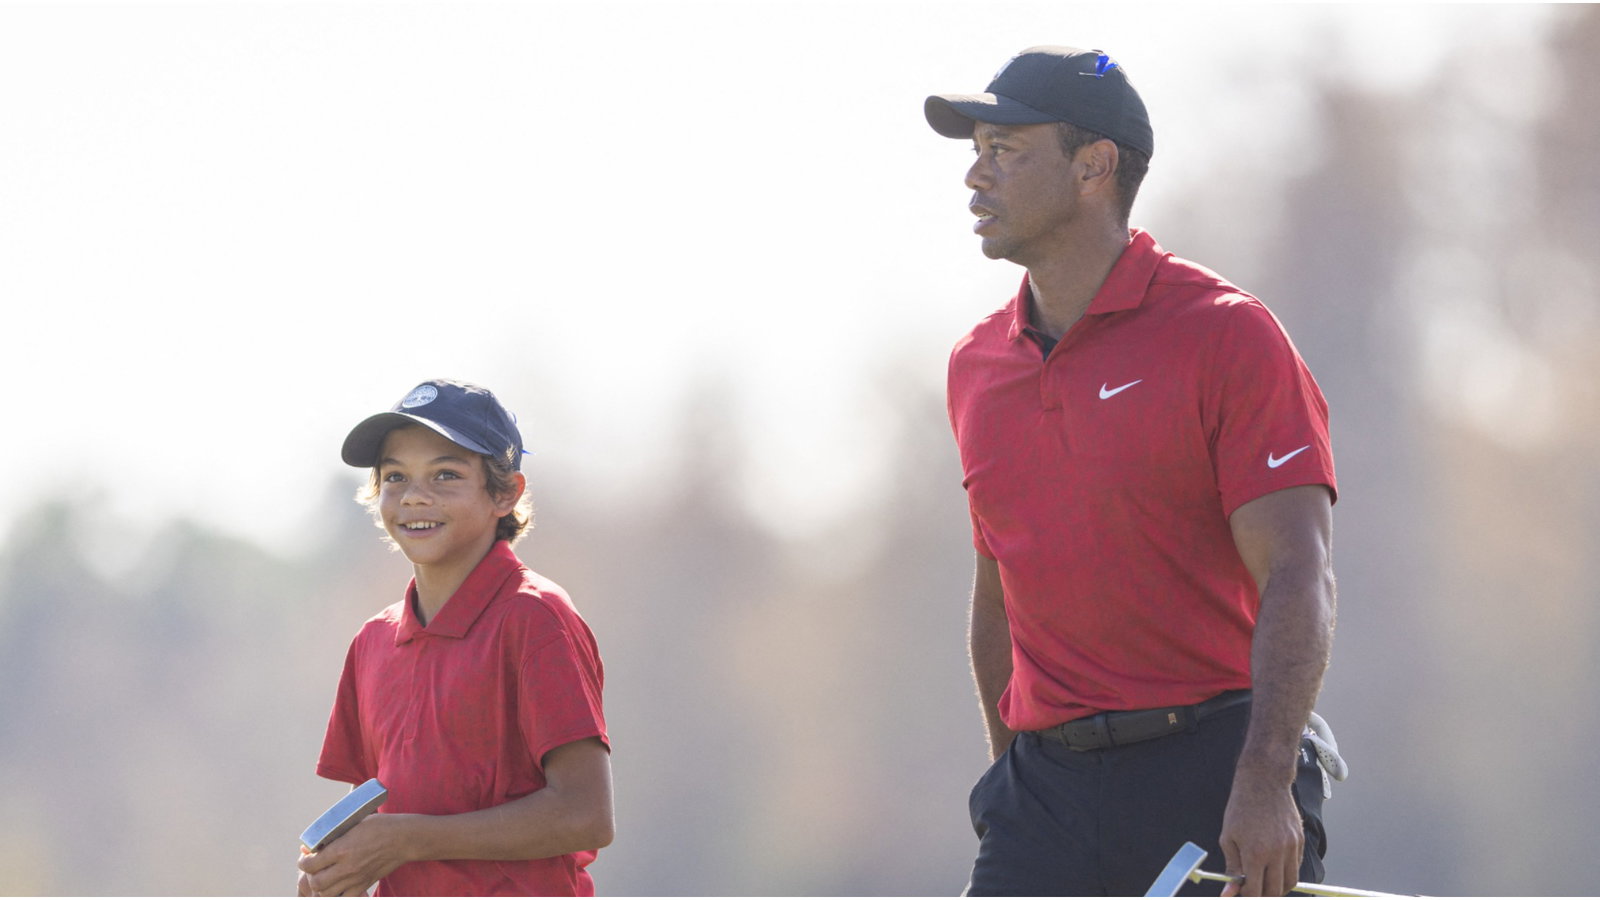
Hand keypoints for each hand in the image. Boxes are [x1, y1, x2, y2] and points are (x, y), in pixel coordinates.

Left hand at [297, 814, 412, 896]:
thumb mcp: (352, 824)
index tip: (305, 858)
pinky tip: (337, 885)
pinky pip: (343, 898)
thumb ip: (332, 836)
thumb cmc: (378, 826)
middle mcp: (347, 867)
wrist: (402, 839)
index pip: (310, 865)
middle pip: (316, 883)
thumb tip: (311, 846)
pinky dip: (336, 894)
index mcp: (342, 849)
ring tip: (324, 877)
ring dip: (321, 887)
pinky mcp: (364, 885)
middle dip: (310, 876)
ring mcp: (356, 879)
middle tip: (314, 868)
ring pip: (327, 894)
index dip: (303, 862)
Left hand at [1217, 771, 1302, 896]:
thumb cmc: (1242, 808)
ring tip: (1266, 882)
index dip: (1247, 896)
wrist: (1264, 782)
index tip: (1242, 893)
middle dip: (1263, 895)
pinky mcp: (1300, 841)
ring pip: (1290, 882)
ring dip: (1278, 888)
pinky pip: (1296, 867)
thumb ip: (1231, 868)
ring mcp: (1291, 847)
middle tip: (1254, 889)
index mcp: (1255, 853)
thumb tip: (1229, 892)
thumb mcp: (1228, 837)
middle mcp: (1276, 853)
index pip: (1255, 891)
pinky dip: (1287, 873)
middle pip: (1275, 891)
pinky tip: (1275, 867)